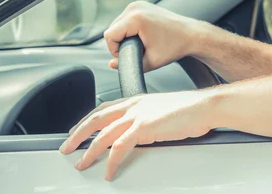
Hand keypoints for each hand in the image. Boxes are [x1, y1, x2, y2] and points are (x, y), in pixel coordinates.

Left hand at [59, 91, 213, 180]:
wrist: (205, 106)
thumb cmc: (191, 109)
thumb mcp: (163, 110)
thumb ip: (148, 118)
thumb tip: (142, 131)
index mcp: (137, 99)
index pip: (104, 108)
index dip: (87, 120)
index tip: (78, 129)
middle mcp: (134, 105)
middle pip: (96, 119)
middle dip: (78, 134)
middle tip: (66, 147)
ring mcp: (137, 115)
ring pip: (102, 135)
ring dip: (89, 151)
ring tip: (81, 163)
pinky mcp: (144, 128)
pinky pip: (119, 148)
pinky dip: (111, 161)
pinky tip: (108, 171)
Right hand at [105, 1, 206, 71]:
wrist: (192, 34)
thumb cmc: (175, 47)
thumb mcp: (152, 62)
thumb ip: (129, 65)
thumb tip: (111, 64)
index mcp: (136, 18)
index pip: (110, 36)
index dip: (115, 50)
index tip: (129, 55)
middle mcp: (135, 7)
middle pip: (112, 29)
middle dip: (120, 43)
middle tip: (138, 51)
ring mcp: (138, 4)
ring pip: (117, 24)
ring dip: (124, 36)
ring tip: (141, 43)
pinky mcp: (141, 4)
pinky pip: (125, 19)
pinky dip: (129, 29)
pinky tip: (142, 35)